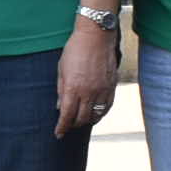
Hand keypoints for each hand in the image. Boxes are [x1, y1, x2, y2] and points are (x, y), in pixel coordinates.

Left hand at [54, 20, 118, 136]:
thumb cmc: (75, 50)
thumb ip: (61, 90)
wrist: (96, 36)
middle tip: (68, 125)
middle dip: (73, 125)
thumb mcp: (61, 69)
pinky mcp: (112, 86)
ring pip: (95, 115)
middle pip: (81, 119)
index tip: (58, 134)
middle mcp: (89, 92)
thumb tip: (60, 107)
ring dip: (86, 121)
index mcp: (73, 88)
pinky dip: (100, 114)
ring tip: (80, 121)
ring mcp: (102, 90)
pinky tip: (95, 115)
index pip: (67, 116)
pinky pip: (107, 107)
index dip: (62, 127)